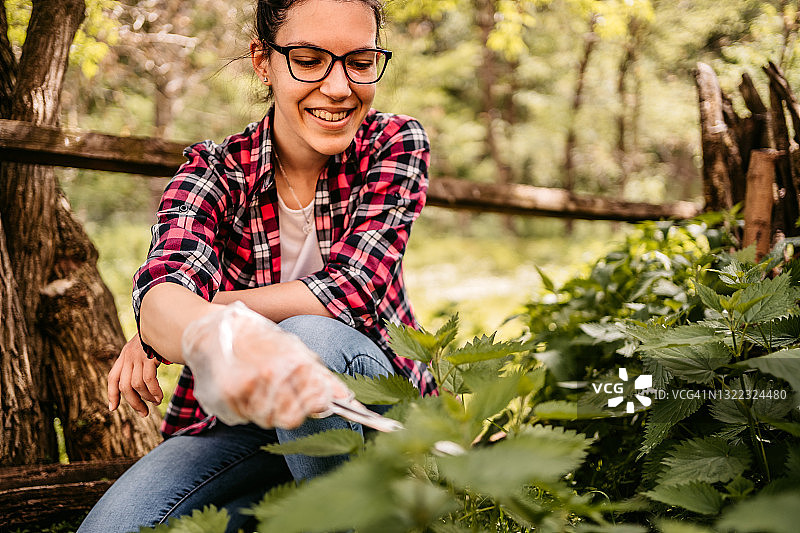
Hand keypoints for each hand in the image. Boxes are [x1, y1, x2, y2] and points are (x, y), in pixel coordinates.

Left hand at [108, 333, 162, 416]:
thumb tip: (146, 382)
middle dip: (133, 402)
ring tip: (156, 402)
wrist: (162, 318)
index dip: (111, 394)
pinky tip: (159, 396)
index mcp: (124, 356)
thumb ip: (141, 362)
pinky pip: (148, 380)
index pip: (112, 377)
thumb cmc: (158, 336)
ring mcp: (138, 357)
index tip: (112, 408)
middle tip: (143, 413)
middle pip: (124, 386)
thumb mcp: (144, 348)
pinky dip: (153, 391)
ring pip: (136, 385)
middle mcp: (127, 356)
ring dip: (146, 398)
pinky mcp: (149, 357)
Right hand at [182, 302, 350, 428]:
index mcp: (292, 362)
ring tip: (258, 385)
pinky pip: (242, 417)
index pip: (316, 403)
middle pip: (290, 418)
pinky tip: (240, 387)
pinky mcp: (223, 398)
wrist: (211, 329)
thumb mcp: (294, 349)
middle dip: (289, 409)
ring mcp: (246, 388)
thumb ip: (322, 376)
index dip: (315, 406)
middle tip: (278, 391)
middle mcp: (270, 375)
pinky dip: (244, 407)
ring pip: (266, 419)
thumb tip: (350, 400)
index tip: (312, 400)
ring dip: (265, 407)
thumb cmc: (259, 339)